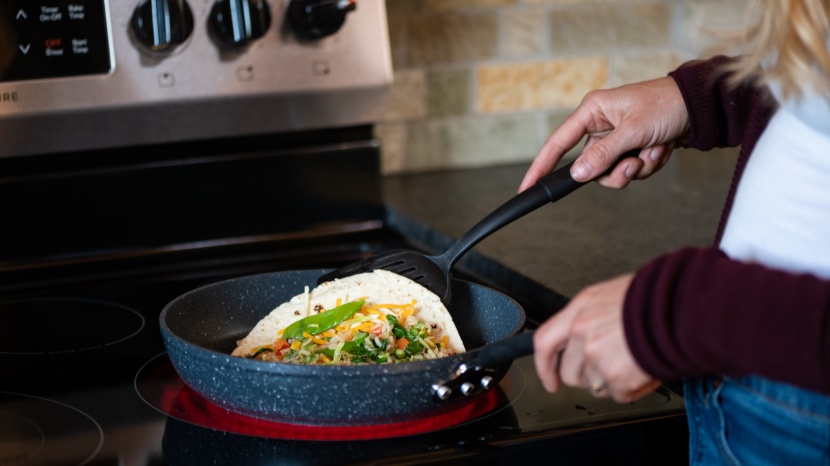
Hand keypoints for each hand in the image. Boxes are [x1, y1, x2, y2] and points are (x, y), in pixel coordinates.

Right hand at [519, 76, 689, 190]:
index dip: (541, 166)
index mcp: (593, 111)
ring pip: (612, 172)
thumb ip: (603, 154)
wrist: (700, 106)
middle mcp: (601, 125)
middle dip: (617, 170)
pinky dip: (648, 164)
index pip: (558, 143)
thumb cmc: (667, 105)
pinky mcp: (631, 148)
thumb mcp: (633, 131)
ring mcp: (617, 139)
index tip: (526, 187)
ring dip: (637, 168)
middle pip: (591, 166)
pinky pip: (630, 171)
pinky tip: (662, 148)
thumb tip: (577, 174)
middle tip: (635, 161)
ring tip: (655, 150)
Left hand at [533, 274, 661, 402]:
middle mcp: (582, 332)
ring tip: (633, 363)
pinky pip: (619, 394)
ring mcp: (597, 355)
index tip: (549, 380)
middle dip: (588, 377)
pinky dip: (633, 389)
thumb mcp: (612, 296)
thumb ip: (591, 317)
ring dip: (613, 381)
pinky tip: (644, 371)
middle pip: (570, 373)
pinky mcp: (615, 376)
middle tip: (610, 368)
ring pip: (594, 386)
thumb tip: (584, 337)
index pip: (544, 342)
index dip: (544, 366)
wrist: (681, 306)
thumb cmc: (655, 298)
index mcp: (580, 309)